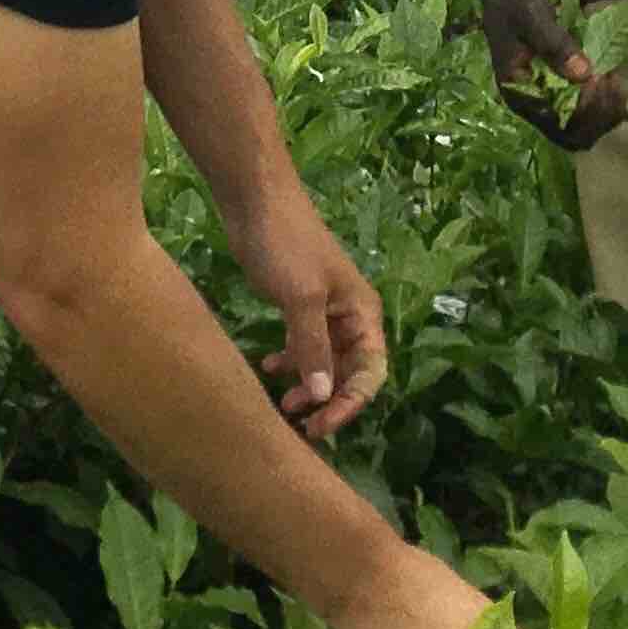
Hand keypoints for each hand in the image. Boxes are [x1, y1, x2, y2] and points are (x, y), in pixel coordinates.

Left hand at [231, 190, 388, 441]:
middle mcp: (349, 318)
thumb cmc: (287, 245)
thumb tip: (322, 398)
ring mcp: (322, 313)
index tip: (321, 424)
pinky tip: (268, 367)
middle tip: (301, 425)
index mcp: (363, 314)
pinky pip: (302, 348)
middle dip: (329, 401)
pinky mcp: (296, 308)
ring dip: (308, 387)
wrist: (256, 203)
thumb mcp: (302, 298)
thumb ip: (313, 349)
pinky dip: (290, 362)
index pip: (370, 372)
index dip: (351, 403)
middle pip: (349, 373)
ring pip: (323, 364)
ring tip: (282, 404)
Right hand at [480, 0, 624, 148]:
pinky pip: (588, 116)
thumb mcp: (532, 17)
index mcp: (520, 95)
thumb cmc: (516, 6)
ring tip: (614, 79)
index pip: (557, 125)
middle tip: (611, 81)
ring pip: (585, 131)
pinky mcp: (562, 97)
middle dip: (600, 115)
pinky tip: (612, 78)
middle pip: (574, 137)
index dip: (584, 111)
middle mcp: (534, 108)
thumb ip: (555, 44)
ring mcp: (549, 105)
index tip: (597, 77)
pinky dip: (607, 104)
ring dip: (607, 112)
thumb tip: (583, 73)